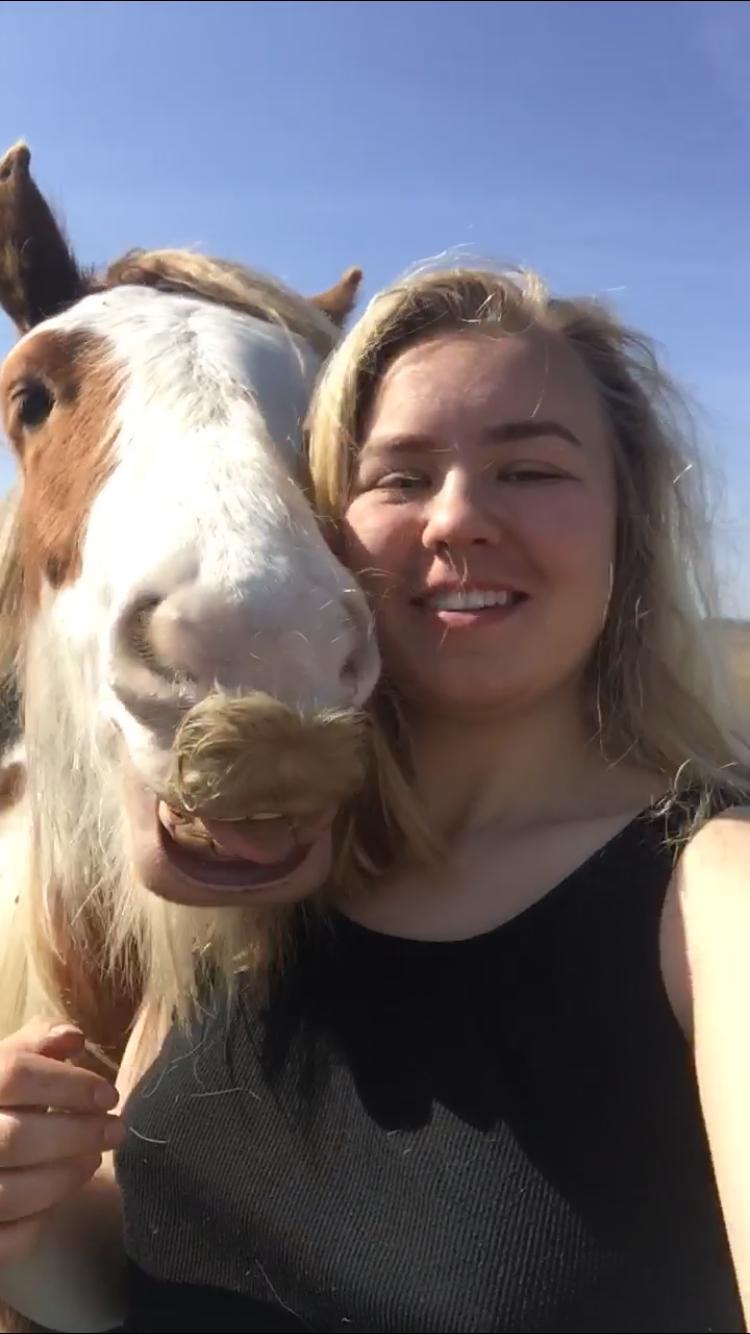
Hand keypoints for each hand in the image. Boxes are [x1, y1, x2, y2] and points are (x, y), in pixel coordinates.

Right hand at [0, 1020, 122, 1261]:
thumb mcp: (0, 1065)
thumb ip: (33, 1047)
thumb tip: (73, 1038)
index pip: (16, 1074)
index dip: (69, 1084)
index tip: (109, 1095)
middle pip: (16, 1138)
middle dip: (77, 1135)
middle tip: (115, 1131)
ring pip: (10, 1194)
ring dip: (64, 1178)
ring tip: (93, 1160)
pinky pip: (5, 1239)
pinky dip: (35, 1222)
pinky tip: (54, 1199)